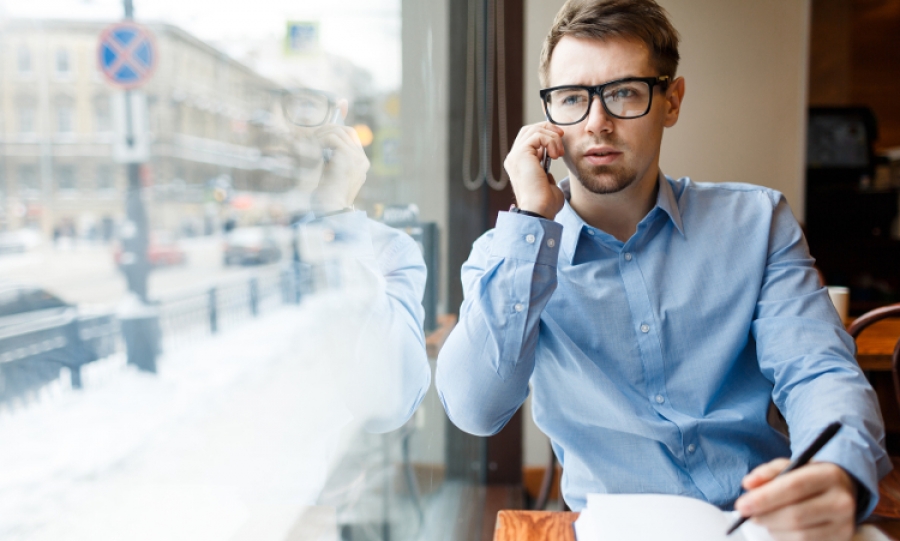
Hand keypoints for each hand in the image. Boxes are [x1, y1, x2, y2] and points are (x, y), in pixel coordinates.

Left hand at [311, 100, 369, 212]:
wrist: (328, 210)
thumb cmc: (324, 195)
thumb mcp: (326, 170)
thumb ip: (328, 154)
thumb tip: (320, 134)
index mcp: (360, 163)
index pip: (352, 134)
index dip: (341, 121)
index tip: (337, 105)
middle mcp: (362, 161)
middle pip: (346, 130)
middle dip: (327, 128)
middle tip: (311, 136)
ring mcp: (358, 160)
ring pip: (339, 132)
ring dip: (321, 135)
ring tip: (310, 144)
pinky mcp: (350, 160)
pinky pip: (333, 139)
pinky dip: (320, 141)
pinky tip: (312, 149)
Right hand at [503, 122, 566, 218]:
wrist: (539, 210)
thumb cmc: (545, 204)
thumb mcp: (547, 184)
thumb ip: (546, 174)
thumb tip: (548, 170)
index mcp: (519, 164)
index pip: (529, 139)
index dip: (545, 136)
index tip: (560, 145)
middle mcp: (514, 158)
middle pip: (528, 130)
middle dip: (547, 129)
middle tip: (561, 137)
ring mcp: (515, 156)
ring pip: (533, 130)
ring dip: (551, 137)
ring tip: (559, 153)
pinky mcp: (521, 154)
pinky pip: (537, 135)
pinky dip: (550, 141)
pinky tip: (555, 155)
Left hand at [735, 459, 856, 540]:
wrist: (841, 492)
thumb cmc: (809, 477)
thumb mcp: (791, 466)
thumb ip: (768, 472)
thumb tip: (748, 484)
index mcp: (830, 475)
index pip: (794, 487)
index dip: (765, 498)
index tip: (741, 505)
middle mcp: (842, 501)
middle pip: (795, 515)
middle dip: (764, 516)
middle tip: (744, 513)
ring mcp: (844, 525)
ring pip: (799, 534)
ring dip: (772, 528)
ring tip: (762, 518)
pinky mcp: (841, 540)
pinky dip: (783, 537)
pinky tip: (777, 527)